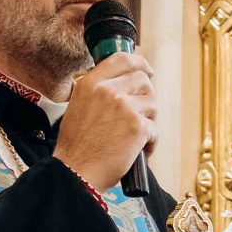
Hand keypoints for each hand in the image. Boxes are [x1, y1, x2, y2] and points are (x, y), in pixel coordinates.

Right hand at [53, 51, 158, 191]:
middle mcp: (107, 90)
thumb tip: (123, 88)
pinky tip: (138, 152)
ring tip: (135, 137)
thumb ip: (98, 93)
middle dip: (146, 98)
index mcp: (90, 83)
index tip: (147, 70)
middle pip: (143, 80)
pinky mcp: (137, 126)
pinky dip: (150, 143)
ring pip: (153, 104)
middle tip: (140, 116)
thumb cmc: (77, 147)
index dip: (139, 63)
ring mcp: (124, 107)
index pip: (121, 59)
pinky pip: (155, 129)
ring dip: (149, 121)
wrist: (76, 172)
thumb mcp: (79, 107)